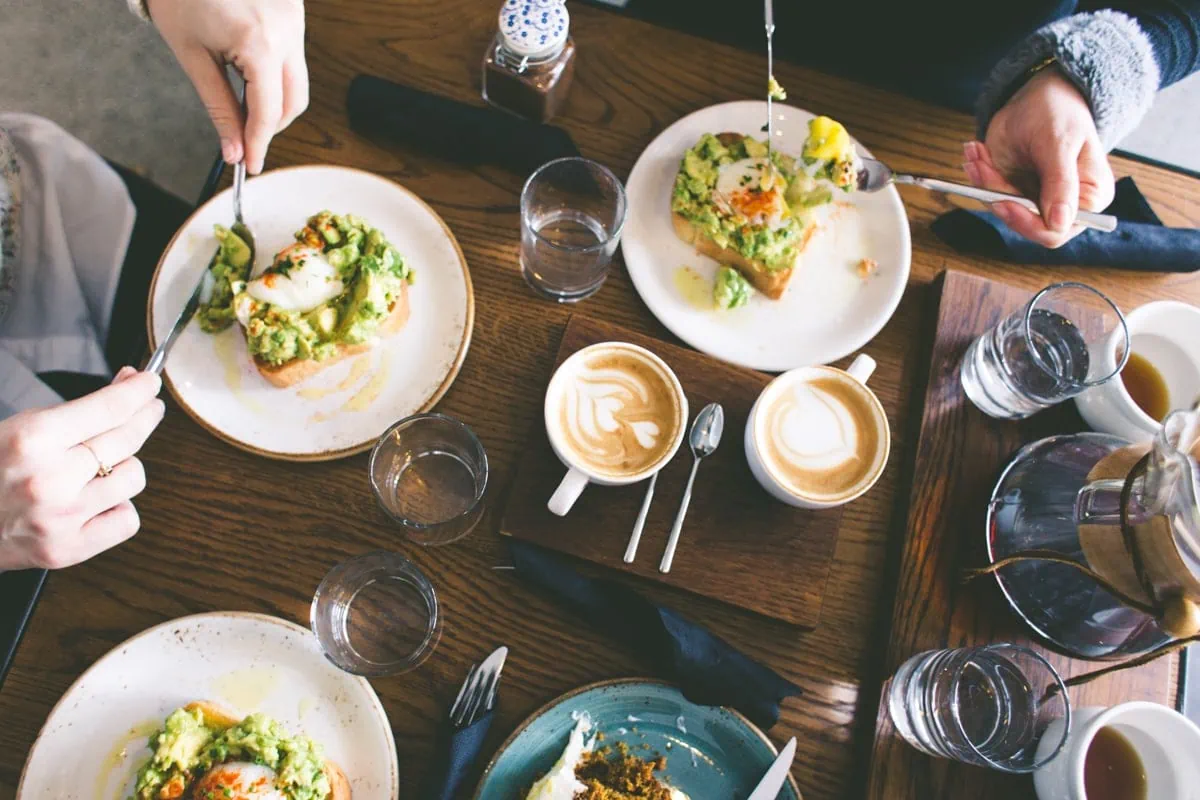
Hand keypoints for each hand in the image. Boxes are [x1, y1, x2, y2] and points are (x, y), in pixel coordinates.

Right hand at [0, 369, 164, 569]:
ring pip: (133, 478)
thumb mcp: (20, 427)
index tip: (150, 383)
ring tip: (99, 466)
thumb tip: (128, 387)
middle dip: (145, 416)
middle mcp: (50, 479)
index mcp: (32, 440)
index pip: (110, 408)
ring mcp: (61, 518)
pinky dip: (119, 508)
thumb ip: (76, 411)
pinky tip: (98, 501)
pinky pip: (127, 520)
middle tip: (149, 408)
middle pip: (127, 439)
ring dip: (124, 467)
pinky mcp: (67, 550)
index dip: (139, 391)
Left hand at [148, 0, 307, 173]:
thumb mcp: (193, 57)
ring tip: (243, 101)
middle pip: (294, 100)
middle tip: (245, 139)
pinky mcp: (294, 11)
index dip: (259, 144)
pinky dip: (276, 74)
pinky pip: (294, 57)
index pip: (268, 112)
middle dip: (272, 125)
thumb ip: (219, 108)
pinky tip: (250, 71)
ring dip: (275, 100)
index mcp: (259, 43)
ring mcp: (294, 20)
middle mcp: (286, 31)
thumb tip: (234, 150)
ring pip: (298, 80)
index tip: (251, 166)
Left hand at [966, 67, 1114, 247]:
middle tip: (981, 170)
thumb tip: (1060, 222)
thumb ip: (1061, 184)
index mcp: (1090, 198)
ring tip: (978, 154)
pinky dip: (980, 176)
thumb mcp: (1060, 143)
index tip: (1003, 202)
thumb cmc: (1059, 112)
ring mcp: (1037, 200)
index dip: (1028, 222)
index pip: (1057, 230)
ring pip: (1002, 209)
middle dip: (998, 197)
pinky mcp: (1015, 192)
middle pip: (1025, 224)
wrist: (1037, 96)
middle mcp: (1064, 205)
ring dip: (984, 183)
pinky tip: (978, 154)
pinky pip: (991, 195)